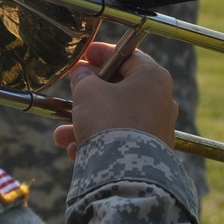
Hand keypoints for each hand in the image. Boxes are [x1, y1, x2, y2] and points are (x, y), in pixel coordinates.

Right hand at [53, 42, 177, 158]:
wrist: (124, 170)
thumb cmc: (108, 121)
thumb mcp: (88, 91)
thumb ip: (84, 77)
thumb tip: (82, 73)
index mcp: (153, 78)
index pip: (128, 56)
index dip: (103, 53)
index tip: (86, 54)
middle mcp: (161, 102)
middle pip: (121, 89)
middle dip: (90, 92)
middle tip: (73, 89)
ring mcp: (158, 129)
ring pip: (116, 119)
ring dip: (87, 123)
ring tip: (62, 134)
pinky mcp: (151, 153)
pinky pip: (121, 141)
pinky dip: (98, 143)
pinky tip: (76, 151)